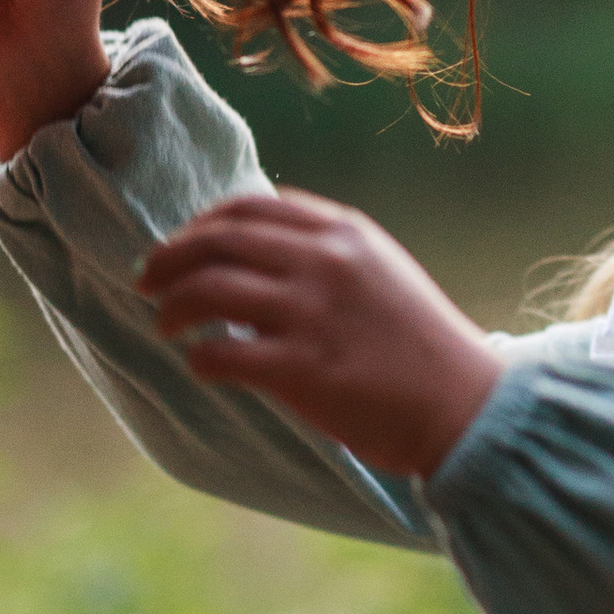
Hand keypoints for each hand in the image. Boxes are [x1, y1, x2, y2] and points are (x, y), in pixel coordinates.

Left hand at [141, 192, 503, 476]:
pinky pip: (221, 352)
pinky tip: (199, 365)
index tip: (181, 246)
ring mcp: (311, 313)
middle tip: (146, 281)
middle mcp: (324, 262)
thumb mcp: (382, 272)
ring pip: (207, 289)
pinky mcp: (302, 370)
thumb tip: (258, 251)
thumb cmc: (424, 347)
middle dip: (168, 258)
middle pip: (216, 240)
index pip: (247, 207)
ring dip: (172, 306)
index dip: (200, 224)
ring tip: (163, 323)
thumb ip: (328, 253)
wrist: (467, 407)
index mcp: (343, 232)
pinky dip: (198, 357)